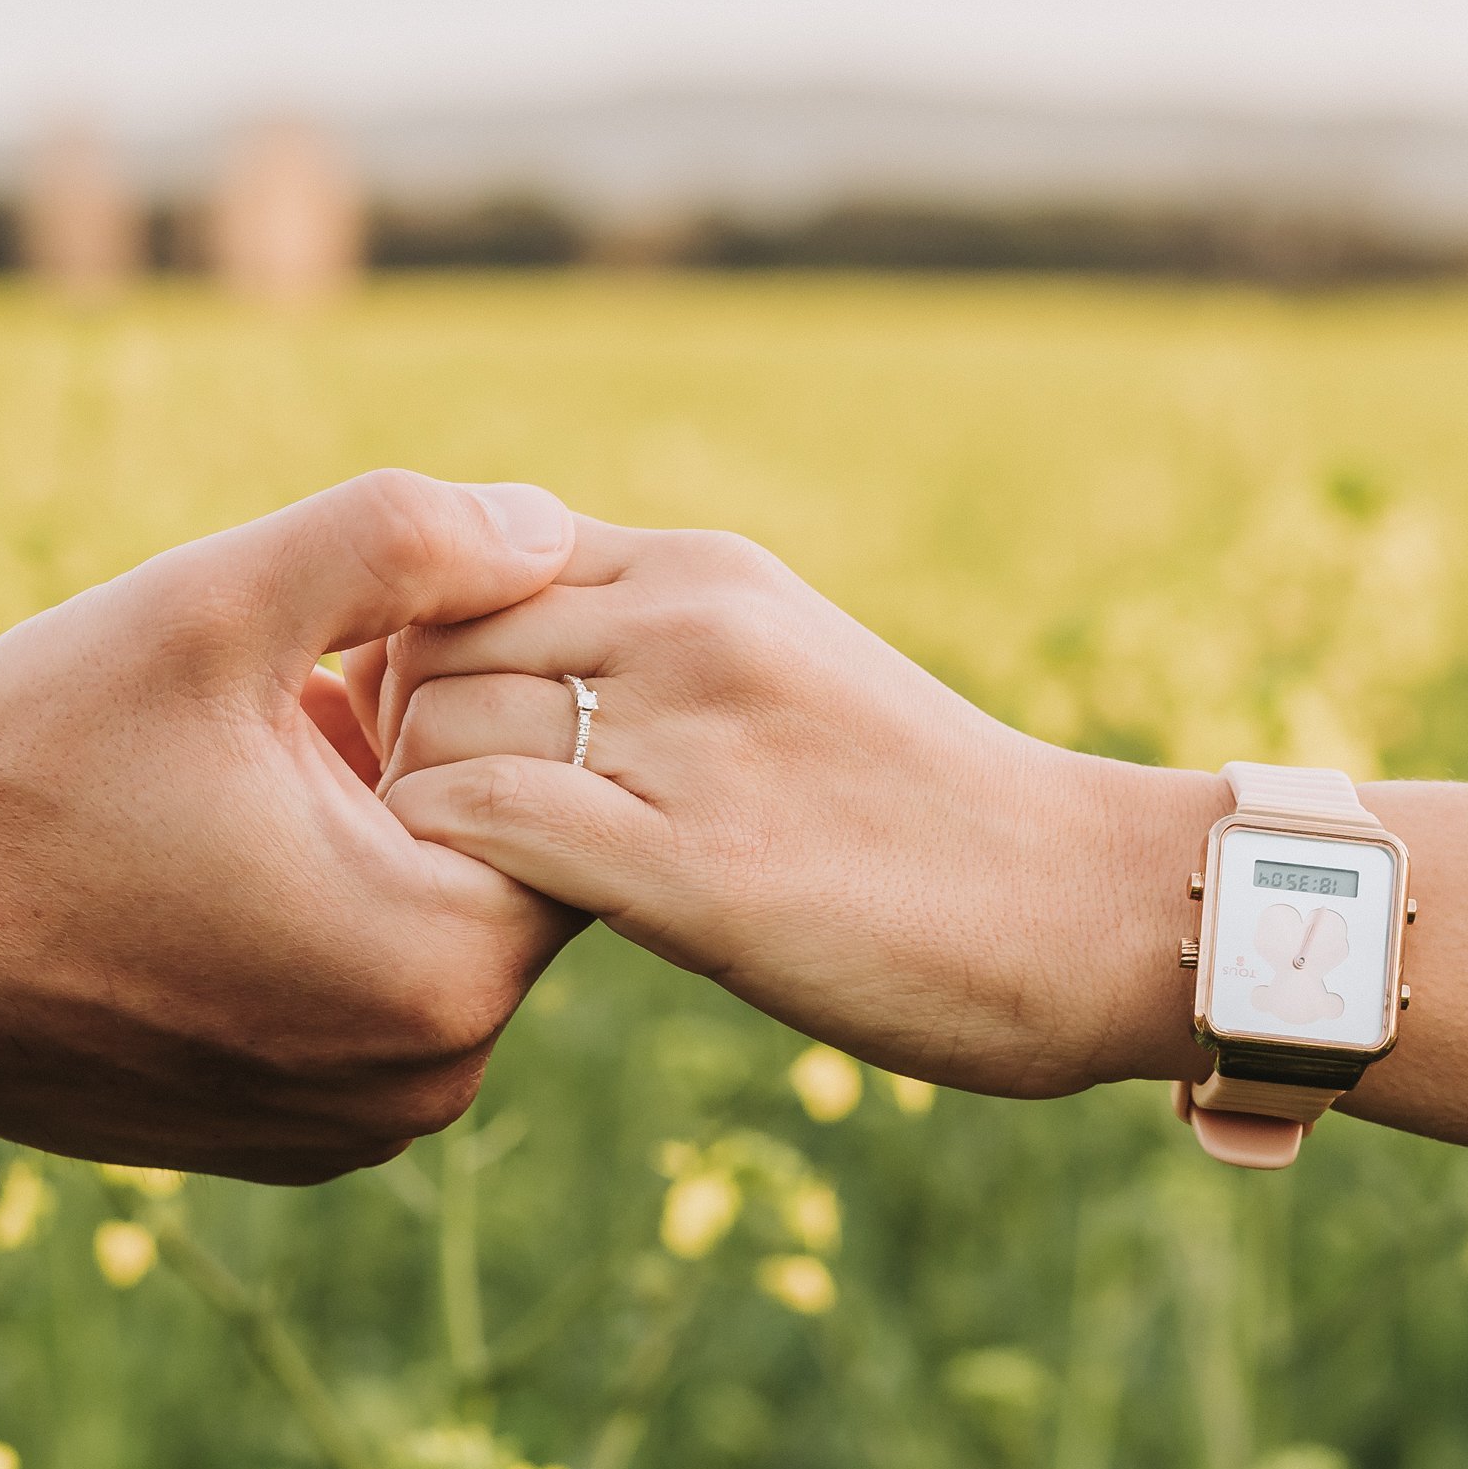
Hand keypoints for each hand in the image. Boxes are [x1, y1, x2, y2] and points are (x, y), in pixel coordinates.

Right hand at [0, 470, 572, 1182]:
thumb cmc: (18, 776)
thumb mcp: (210, 610)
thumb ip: (401, 542)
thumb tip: (542, 522)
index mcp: (443, 969)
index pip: (565, 791)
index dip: (474, 687)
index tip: (355, 649)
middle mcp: (423, 1079)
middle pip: (504, 860)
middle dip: (423, 756)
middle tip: (290, 694)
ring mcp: (352, 1124)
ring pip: (428, 919)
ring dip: (372, 825)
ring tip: (243, 762)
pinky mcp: (289, 1135)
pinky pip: (363, 989)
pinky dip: (323, 906)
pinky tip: (210, 845)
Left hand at [364, 519, 1220, 1099]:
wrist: (1078, 903)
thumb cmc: (918, 806)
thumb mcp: (783, 667)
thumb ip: (651, 643)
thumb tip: (503, 662)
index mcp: (704, 571)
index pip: (473, 559)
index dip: (412, 643)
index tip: (416, 728)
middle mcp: (689, 627)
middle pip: (432, 636)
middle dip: (390, 725)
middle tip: (406, 813)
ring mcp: (693, 739)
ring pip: (441, 726)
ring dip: (411, 806)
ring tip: (439, 872)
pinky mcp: (696, 865)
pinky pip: (488, 823)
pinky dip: (444, 861)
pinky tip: (470, 910)